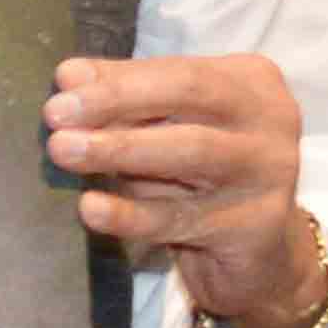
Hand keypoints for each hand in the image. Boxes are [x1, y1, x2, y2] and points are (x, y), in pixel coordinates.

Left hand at [45, 52, 323, 327]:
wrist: (261, 257)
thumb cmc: (204, 181)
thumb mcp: (168, 132)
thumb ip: (125, 100)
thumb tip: (69, 77)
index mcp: (251, 82)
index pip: (179, 70)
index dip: (119, 80)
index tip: (62, 87)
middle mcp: (271, 118)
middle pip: (189, 96)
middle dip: (117, 102)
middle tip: (56, 115)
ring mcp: (271, 171)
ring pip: (188, 153)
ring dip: (119, 150)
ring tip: (63, 150)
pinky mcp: (256, 226)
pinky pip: (180, 217)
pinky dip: (130, 212)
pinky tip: (90, 207)